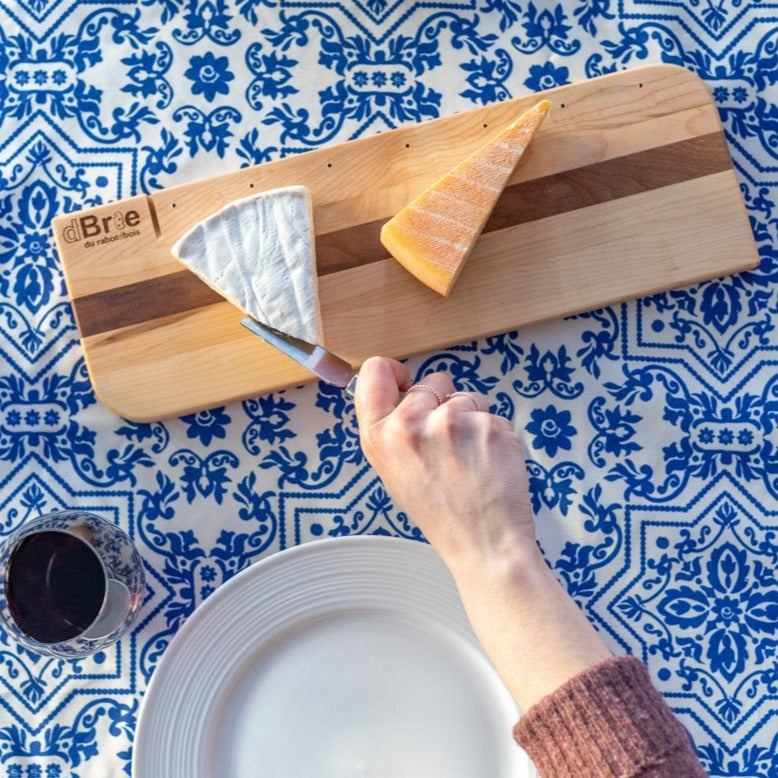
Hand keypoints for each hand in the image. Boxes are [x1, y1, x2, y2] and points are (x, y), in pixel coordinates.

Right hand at [354, 356, 534, 570]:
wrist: (485, 543)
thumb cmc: (442, 513)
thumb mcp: (393, 472)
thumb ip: (391, 428)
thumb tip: (403, 390)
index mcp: (379, 437)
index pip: (375, 371)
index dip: (394, 372)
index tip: (406, 382)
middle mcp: (410, 424)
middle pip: (430, 381)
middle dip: (442, 403)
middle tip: (446, 444)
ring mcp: (452, 422)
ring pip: (465, 396)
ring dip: (471, 417)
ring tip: (469, 458)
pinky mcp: (488, 424)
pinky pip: (491, 413)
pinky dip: (493, 432)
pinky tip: (489, 462)